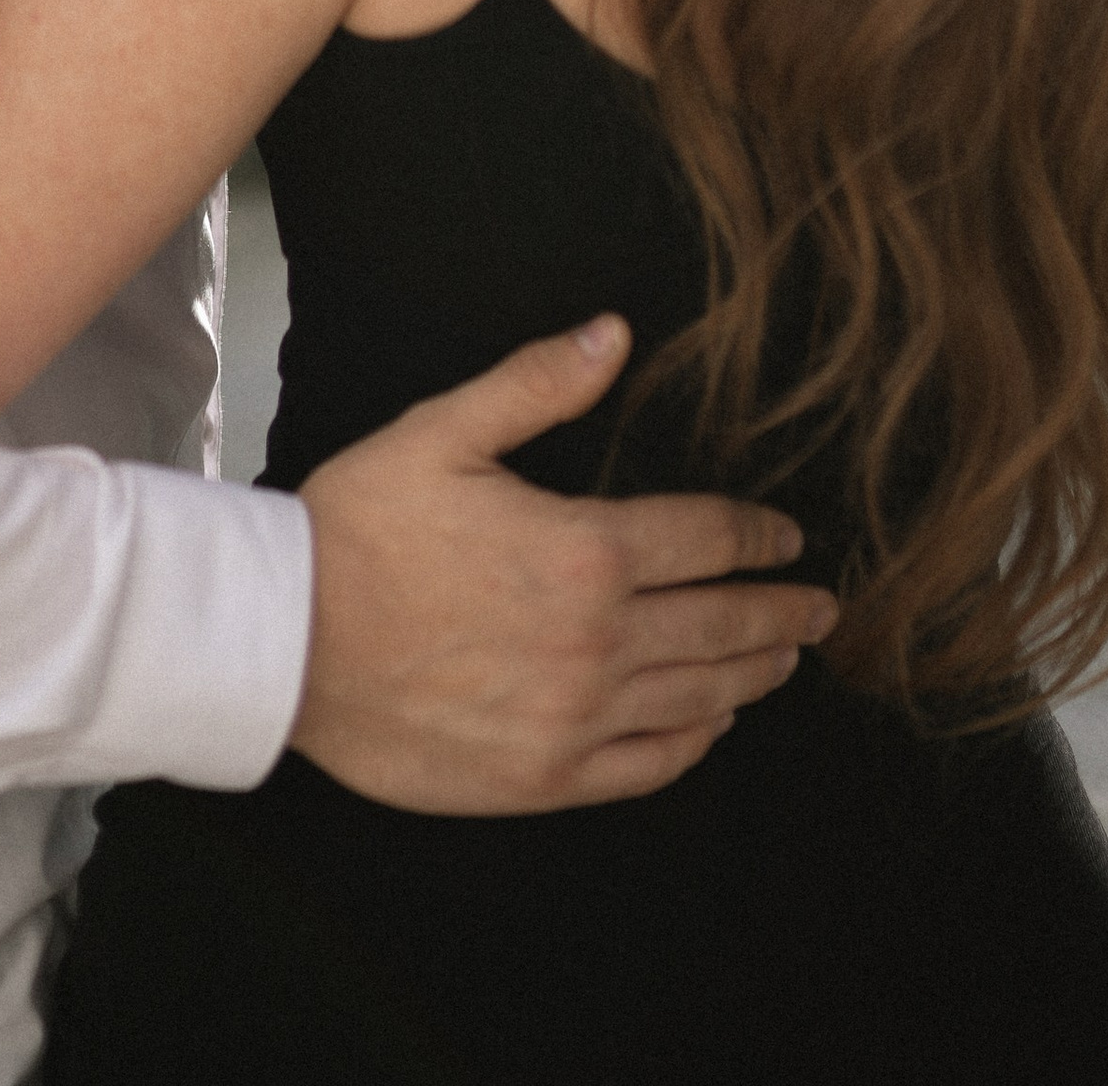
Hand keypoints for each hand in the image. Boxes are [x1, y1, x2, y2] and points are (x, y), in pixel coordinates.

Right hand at [289, 316, 837, 814]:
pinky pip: (650, 764)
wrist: (288, 641)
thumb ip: (539, 384)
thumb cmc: (362, 527)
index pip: (706, 538)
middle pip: (722, 623)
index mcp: (584, 549)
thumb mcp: (444, 430)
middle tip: (820, 610)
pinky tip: (712, 723)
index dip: (758, 537)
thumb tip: (616, 332)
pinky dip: (695, 741)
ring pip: (699, 696)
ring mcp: (576, 717)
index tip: (788, 540)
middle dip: (780, 612)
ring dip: (753, 674)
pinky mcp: (545, 774)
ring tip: (784, 661)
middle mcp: (598, 640)